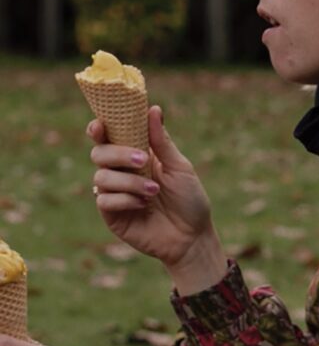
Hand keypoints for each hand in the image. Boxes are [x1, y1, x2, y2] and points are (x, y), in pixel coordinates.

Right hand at [89, 106, 226, 292]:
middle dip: (119, 154)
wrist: (193, 237)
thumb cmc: (190, 200)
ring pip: (101, 177)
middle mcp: (121, 173)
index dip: (99, 128)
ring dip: (129, 182)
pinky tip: (144, 206)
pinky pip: (105, 201)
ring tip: (154, 192)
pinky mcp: (112, 216)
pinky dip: (126, 200)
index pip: (109, 137)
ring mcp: (114, 194)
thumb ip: (162, 141)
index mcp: (135, 156)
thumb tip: (153, 109)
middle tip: (143, 161)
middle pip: (99, 154)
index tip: (101, 125)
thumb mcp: (180, 167)